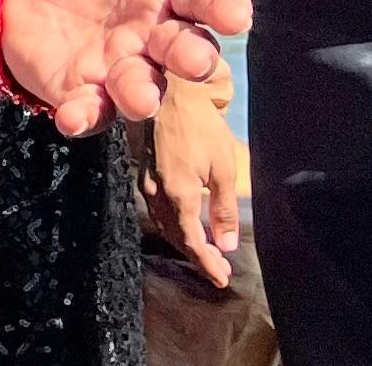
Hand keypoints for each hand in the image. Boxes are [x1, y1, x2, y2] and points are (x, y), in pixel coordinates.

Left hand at [1, 0, 250, 135]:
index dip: (223, 5)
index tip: (238, 14)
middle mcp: (153, 32)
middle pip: (184, 49)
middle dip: (192, 56)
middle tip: (198, 59)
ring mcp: (118, 65)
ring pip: (141, 87)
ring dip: (142, 93)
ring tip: (140, 94)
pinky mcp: (79, 90)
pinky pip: (86, 110)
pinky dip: (83, 115)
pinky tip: (73, 114)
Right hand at [143, 89, 249, 286]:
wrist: (168, 92)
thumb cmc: (200, 126)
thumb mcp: (223, 166)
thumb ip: (224, 208)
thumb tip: (227, 243)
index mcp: (179, 193)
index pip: (192, 241)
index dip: (207, 263)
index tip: (222, 279)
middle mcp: (158, 193)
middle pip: (176, 237)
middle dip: (198, 256)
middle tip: (219, 268)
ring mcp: (147, 183)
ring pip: (164, 224)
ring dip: (185, 241)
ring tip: (206, 250)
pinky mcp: (144, 173)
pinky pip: (157, 209)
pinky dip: (174, 223)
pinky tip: (185, 222)